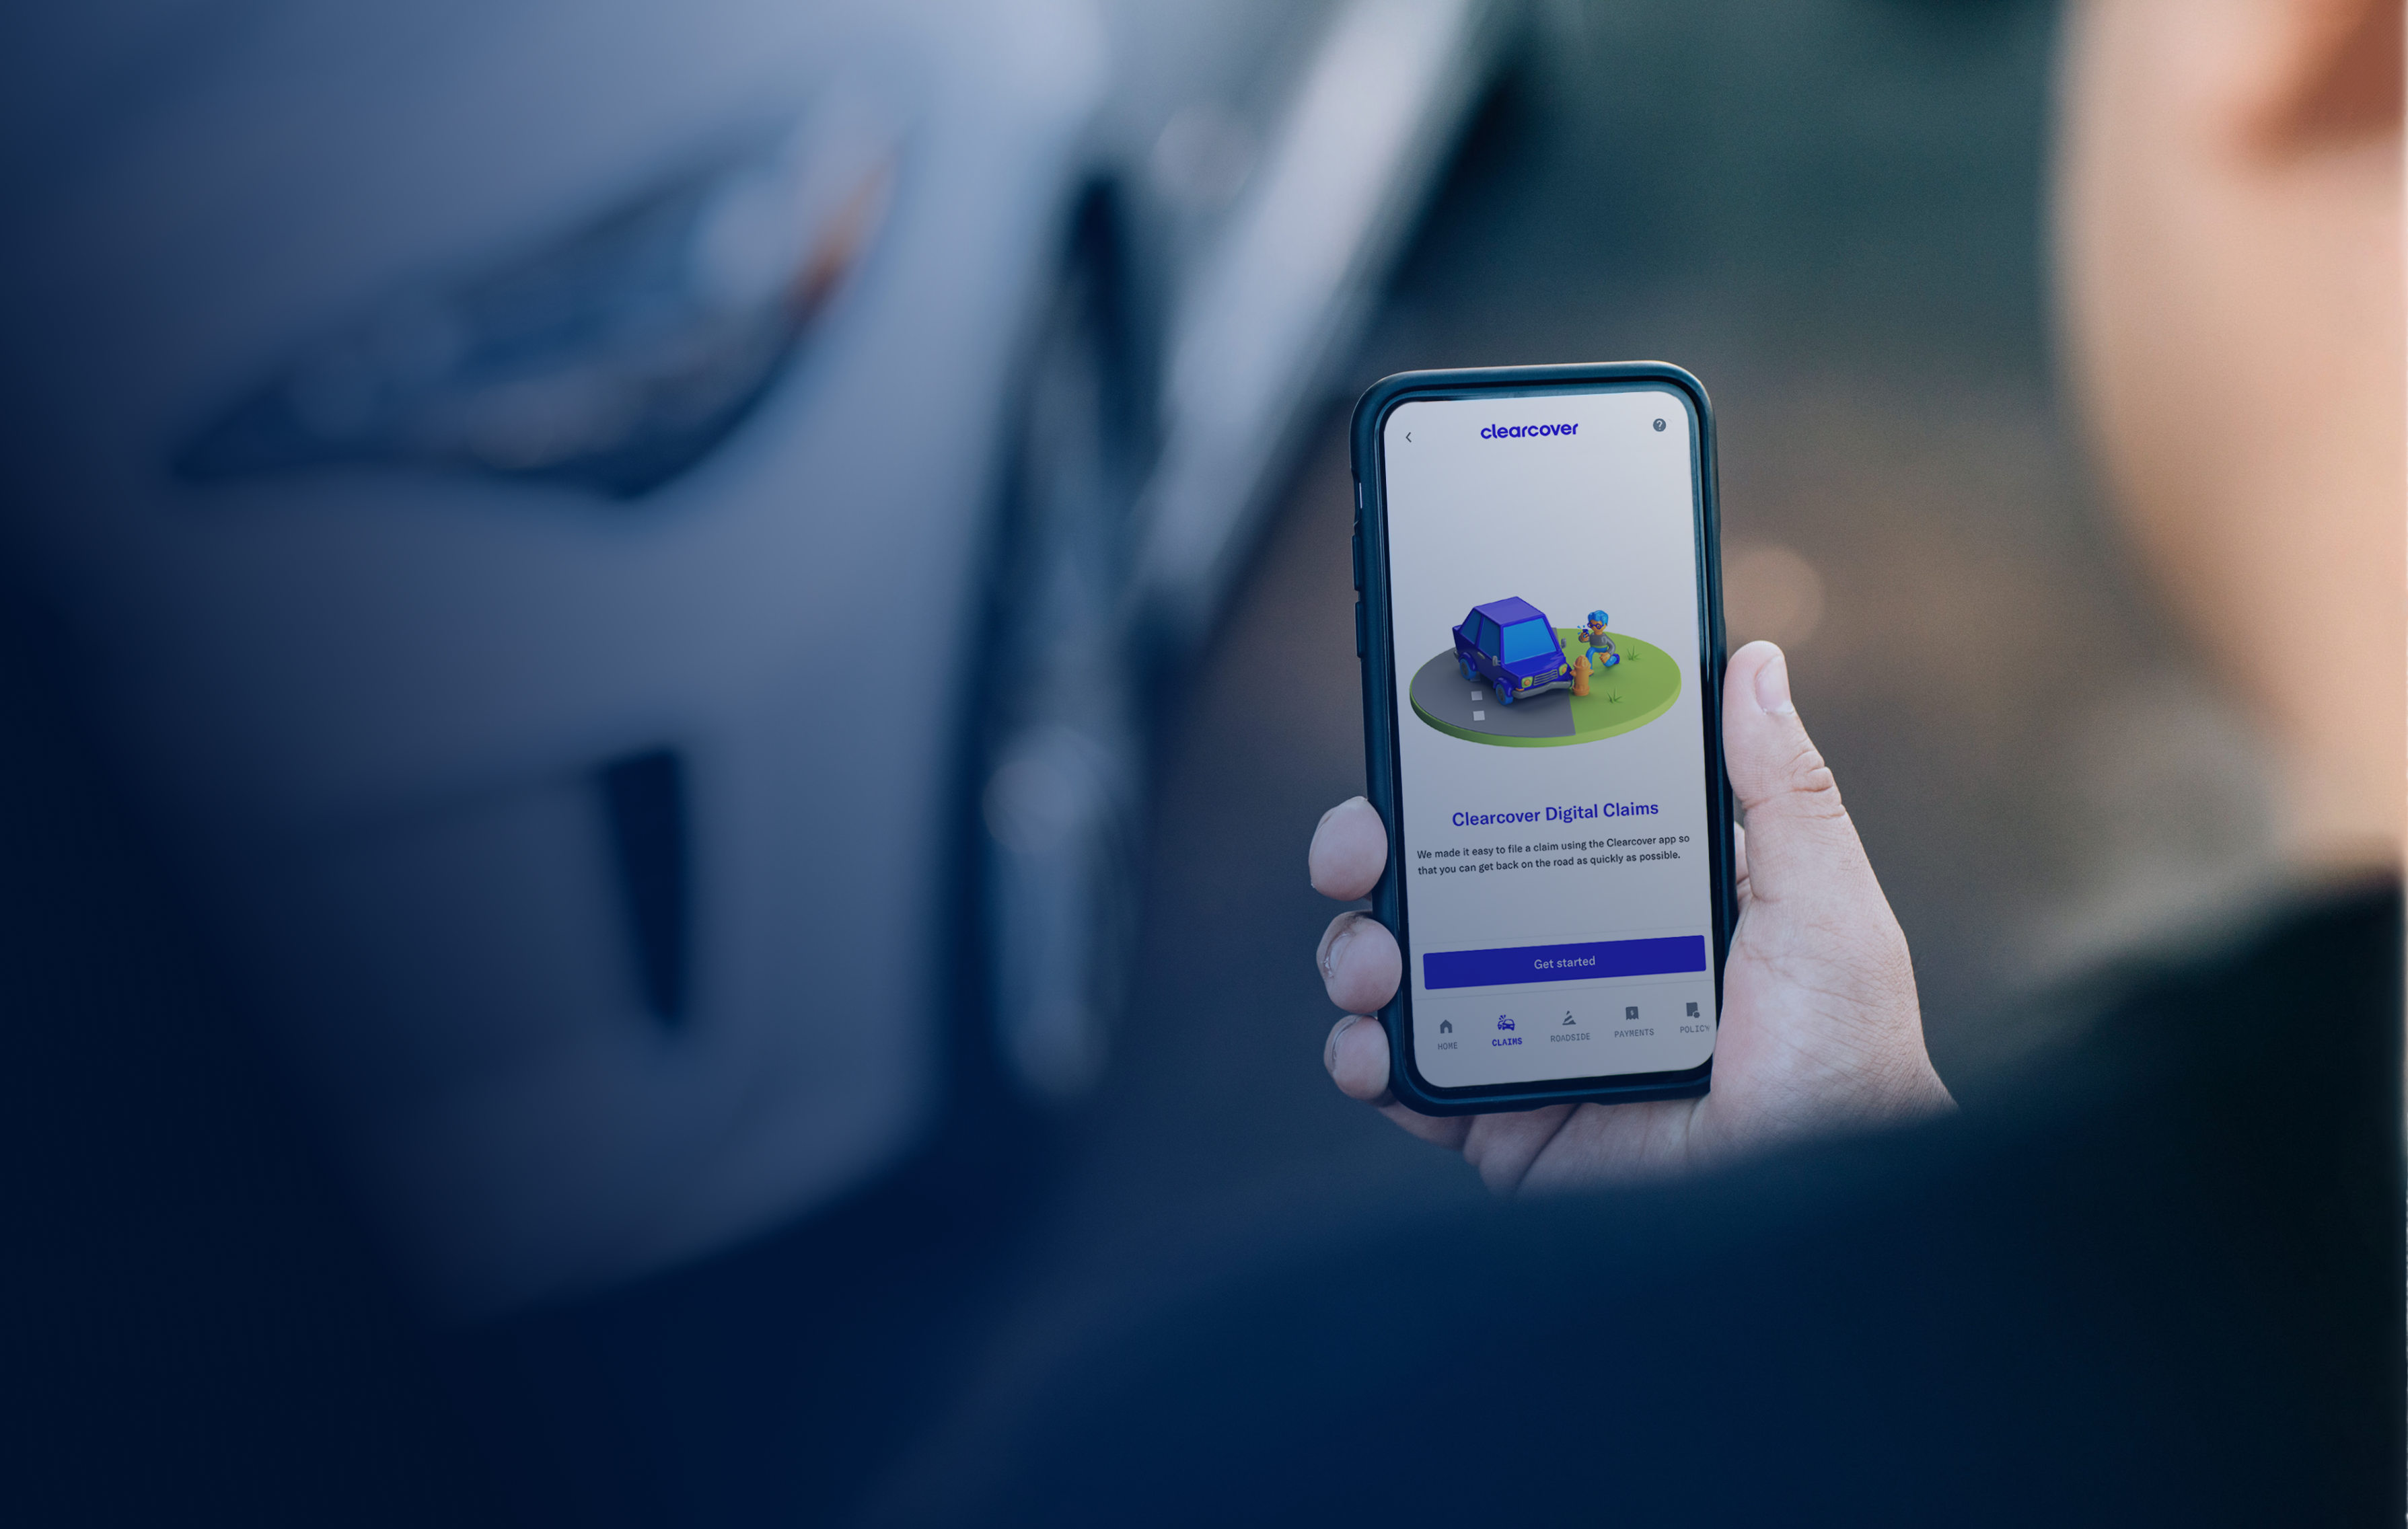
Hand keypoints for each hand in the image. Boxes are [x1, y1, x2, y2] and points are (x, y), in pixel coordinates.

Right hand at [1311, 640, 1951, 1194]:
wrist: (1822, 1203)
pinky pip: (1405, 1082)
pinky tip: (1374, 1047)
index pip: (1521, 814)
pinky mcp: (1500, 1119)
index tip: (1415, 740)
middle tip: (1357, 852)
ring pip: (1399, 974)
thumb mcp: (1822, 904)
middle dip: (1369, 855)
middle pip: (1433, 884)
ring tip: (1373, 965)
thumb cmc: (1844, 1061)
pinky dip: (1365, 1058)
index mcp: (1632, 895)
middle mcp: (1565, 957)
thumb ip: (1780, 789)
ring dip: (1358, 953)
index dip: (1453, 778)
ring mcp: (1525, 1037)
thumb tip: (1759, 668)